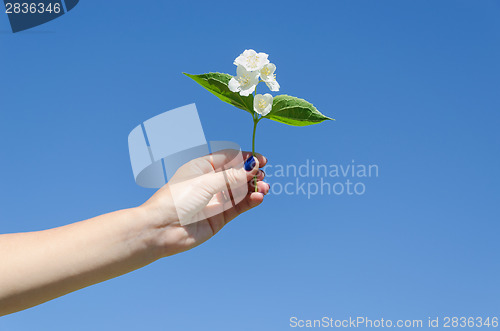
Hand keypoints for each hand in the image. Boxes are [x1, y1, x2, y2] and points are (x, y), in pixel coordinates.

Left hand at [140, 150, 268, 256]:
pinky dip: (251, 201)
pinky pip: (239, 206)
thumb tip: (252, 167)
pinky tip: (258, 197)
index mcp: (202, 167)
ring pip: (241, 190)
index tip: (261, 159)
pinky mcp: (220, 217)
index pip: (229, 158)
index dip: (246, 158)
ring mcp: (215, 200)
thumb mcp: (206, 182)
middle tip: (262, 175)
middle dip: (251, 173)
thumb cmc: (177, 199)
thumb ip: (231, 176)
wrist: (162, 229)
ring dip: (254, 187)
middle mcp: (210, 182)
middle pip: (237, 174)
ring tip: (264, 188)